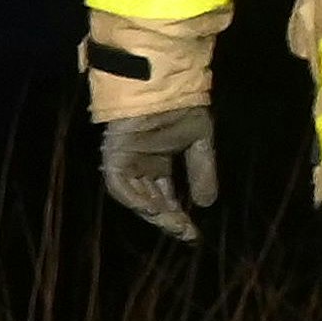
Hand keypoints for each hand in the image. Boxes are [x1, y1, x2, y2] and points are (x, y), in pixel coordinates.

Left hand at [100, 106, 218, 242]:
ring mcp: (126, 162)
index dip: (179, 217)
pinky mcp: (114, 155)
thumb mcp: (199, 143)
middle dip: (168, 220)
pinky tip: (153, 207)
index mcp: (158, 164)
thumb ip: (201, 172)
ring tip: (174, 224)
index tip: (194, 235)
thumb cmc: (181, 107)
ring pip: (136, 197)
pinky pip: (120, 184)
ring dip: (153, 213)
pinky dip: (134, 198)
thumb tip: (206, 205)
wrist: (165, 85)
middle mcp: (140, 167)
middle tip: (186, 235)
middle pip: (151, 202)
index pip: (166, 198)